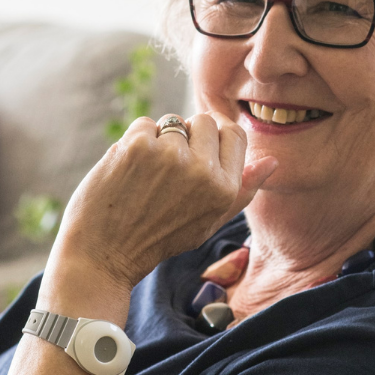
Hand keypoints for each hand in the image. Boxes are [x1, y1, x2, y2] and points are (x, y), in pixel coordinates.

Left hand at [50, 112, 277, 291]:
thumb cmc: (157, 238)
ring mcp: (170, 155)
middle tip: (166, 169)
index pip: (234, 134)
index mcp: (225, 190)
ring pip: (172, 121)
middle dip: (186, 136)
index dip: (214, 137)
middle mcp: (202, 171)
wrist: (102, 254)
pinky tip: (127, 170)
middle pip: (204, 121)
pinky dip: (134, 141)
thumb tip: (271, 162)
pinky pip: (144, 124)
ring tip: (146, 174)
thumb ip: (241, 192)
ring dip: (159, 139)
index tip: (195, 150)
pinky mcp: (138, 146)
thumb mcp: (207, 223)